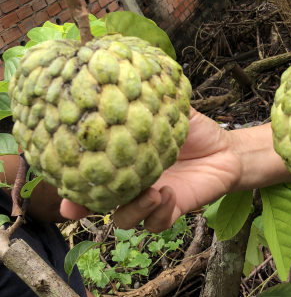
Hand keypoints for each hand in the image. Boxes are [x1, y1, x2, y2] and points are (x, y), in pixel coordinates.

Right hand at [61, 109, 239, 231]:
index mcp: (126, 160)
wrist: (225, 149)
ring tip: (151, 191)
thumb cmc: (196, 130)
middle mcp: (133, 183)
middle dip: (83, 206)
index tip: (59, 176)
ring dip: (133, 209)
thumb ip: (152, 99)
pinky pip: (157, 223)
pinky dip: (159, 213)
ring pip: (125, 218)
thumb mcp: (172, 111)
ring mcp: (150, 199)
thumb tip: (134, 73)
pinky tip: (168, 193)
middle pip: (98, 202)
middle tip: (77, 205)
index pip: (92, 172)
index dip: (72, 177)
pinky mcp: (171, 209)